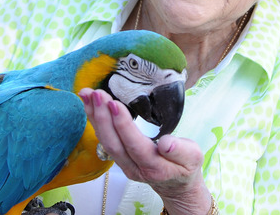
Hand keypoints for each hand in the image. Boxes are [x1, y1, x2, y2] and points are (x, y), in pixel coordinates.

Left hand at [79, 88, 211, 213]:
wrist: (175, 184)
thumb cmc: (185, 166)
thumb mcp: (192, 158)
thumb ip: (180, 150)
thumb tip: (166, 143)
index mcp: (155, 166)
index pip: (135, 145)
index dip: (123, 125)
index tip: (114, 104)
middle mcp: (134, 167)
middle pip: (114, 143)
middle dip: (102, 117)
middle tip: (96, 94)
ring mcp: (123, 164)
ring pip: (105, 141)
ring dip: (94, 117)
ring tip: (87, 94)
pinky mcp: (118, 157)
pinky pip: (104, 138)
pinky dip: (95, 120)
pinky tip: (89, 104)